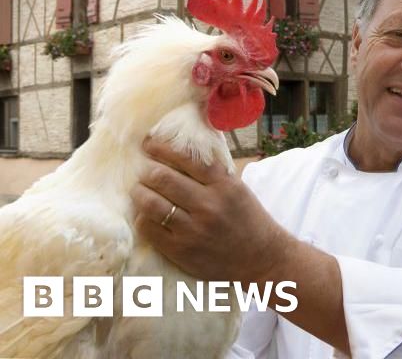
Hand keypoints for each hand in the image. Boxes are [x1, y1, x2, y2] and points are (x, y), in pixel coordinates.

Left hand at [130, 137, 294, 283]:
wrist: (260, 258)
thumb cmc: (248, 219)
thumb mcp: (237, 189)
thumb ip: (214, 171)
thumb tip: (187, 148)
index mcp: (224, 185)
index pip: (186, 159)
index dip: (161, 148)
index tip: (148, 144)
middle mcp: (208, 205)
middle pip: (162, 179)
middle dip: (147, 172)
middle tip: (144, 172)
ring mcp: (193, 229)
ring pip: (150, 203)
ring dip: (139, 194)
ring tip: (140, 191)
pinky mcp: (181, 250)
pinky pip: (149, 229)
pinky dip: (142, 218)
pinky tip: (145, 215)